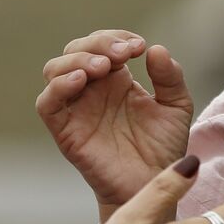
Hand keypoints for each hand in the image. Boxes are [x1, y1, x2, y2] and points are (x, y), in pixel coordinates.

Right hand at [36, 30, 193, 215]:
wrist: (156, 186)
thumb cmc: (163, 148)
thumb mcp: (176, 106)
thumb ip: (170, 77)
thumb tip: (156, 49)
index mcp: (114, 80)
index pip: (101, 44)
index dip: (115, 37)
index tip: (139, 47)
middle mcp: (91, 90)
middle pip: (74, 50)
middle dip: (97, 43)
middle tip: (123, 54)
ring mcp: (76, 110)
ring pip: (54, 70)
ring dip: (76, 60)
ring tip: (103, 66)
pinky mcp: (65, 132)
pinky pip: (47, 104)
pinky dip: (57, 87)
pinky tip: (81, 80)